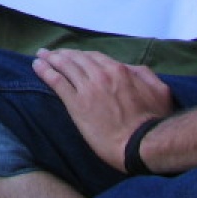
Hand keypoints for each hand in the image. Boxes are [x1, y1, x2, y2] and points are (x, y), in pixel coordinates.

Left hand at [32, 47, 173, 171]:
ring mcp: (87, 88)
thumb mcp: (159, 91)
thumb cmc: (154, 120)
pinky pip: (57, 82)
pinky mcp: (76, 104)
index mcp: (120, 70)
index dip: (82, 56)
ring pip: (65, 66)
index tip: (75, 56)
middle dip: (63, 54)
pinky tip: (37, 67)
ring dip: (51, 59)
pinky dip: (45, 72)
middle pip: (77, 59)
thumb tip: (132, 69)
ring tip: (41, 56)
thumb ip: (144, 75)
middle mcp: (101, 75)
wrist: (141, 144)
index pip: (96, 57)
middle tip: (52, 53)